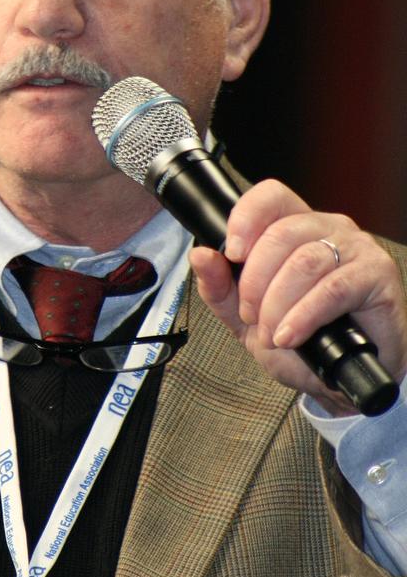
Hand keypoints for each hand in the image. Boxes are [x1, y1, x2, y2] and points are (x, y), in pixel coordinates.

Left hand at [190, 179, 406, 414]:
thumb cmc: (300, 342)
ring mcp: (355, 248)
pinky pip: (334, 288)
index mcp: (294, 227)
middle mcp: (327, 229)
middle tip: (252, 317)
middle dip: (255, 282)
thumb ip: (219, 287)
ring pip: (304, 262)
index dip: (246, 218)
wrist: (340, 380)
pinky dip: (304, 316)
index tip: (232, 254)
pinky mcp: (377, 274)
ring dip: (278, 304)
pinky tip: (292, 336)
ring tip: (273, 334)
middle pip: (280, 234)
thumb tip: (200, 255)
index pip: (270, 196)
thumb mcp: (245, 318)